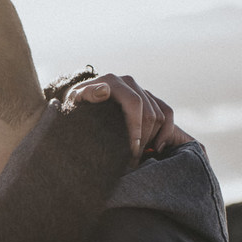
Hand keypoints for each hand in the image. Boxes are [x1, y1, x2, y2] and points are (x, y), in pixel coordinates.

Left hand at [66, 74, 192, 160]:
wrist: (80, 103)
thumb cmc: (74, 107)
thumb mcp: (74, 102)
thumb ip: (86, 95)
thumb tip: (105, 90)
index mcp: (112, 81)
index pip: (134, 103)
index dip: (136, 128)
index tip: (132, 150)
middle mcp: (129, 82)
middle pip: (149, 113)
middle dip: (144, 139)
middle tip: (133, 160)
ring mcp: (140, 88)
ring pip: (159, 115)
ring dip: (152, 139)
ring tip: (137, 157)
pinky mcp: (148, 97)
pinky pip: (167, 113)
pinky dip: (166, 132)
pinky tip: (156, 148)